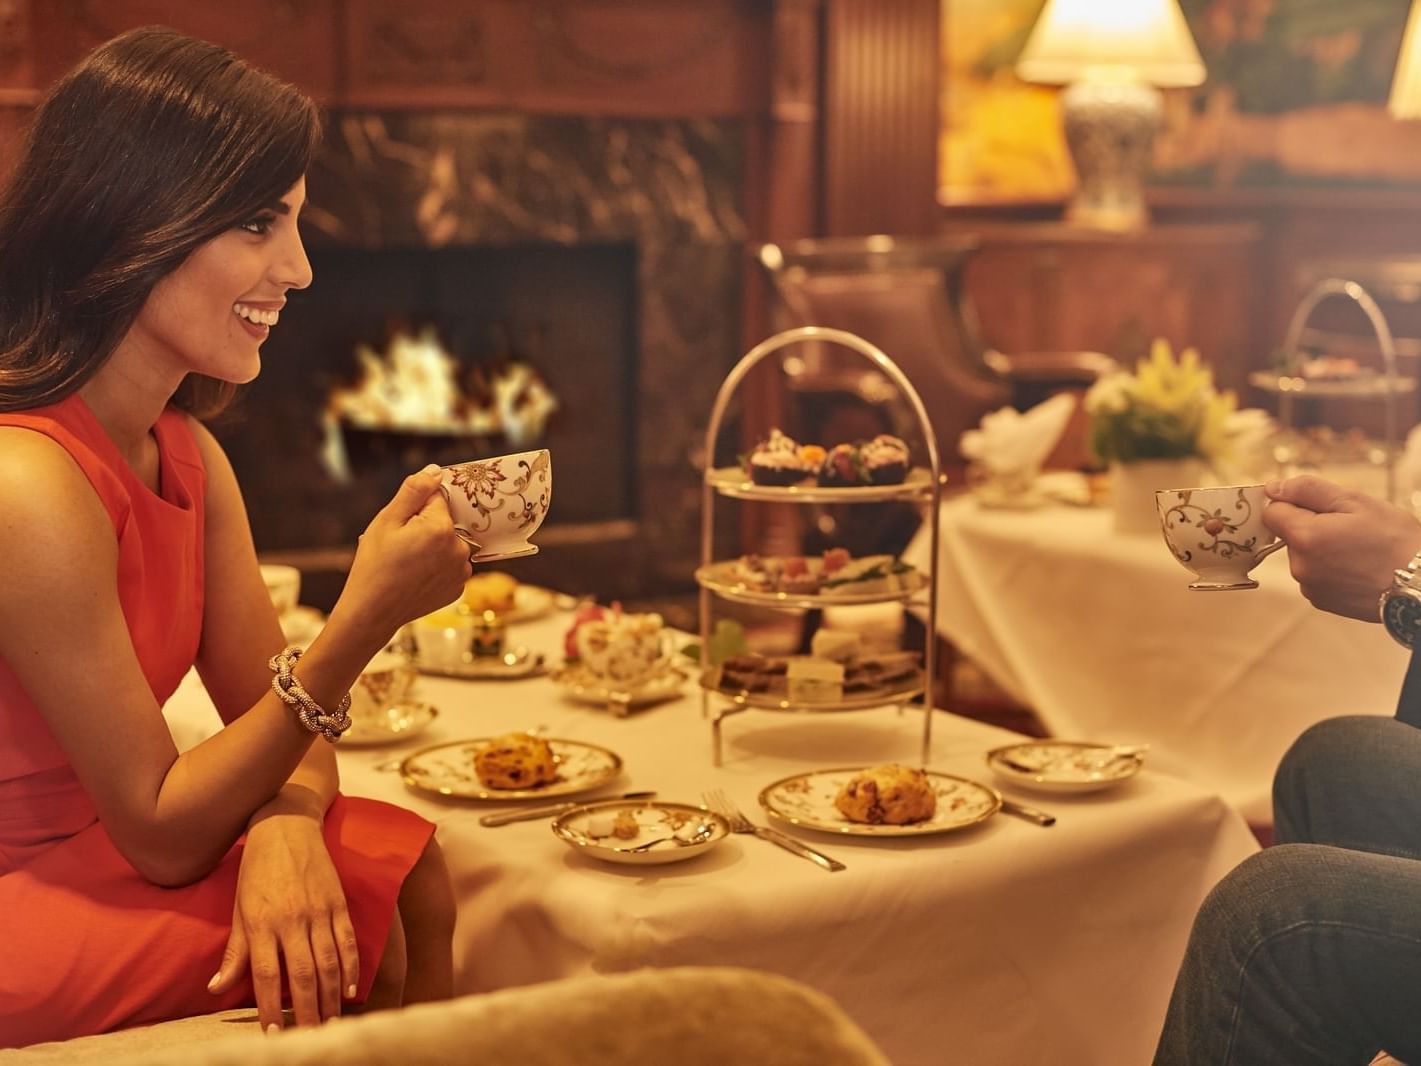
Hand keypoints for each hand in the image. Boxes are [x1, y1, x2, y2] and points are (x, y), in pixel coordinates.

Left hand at [207, 814, 358, 1030]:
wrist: (286, 825)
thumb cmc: (256, 869)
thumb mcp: (239, 908)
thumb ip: (235, 951)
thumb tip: (217, 988)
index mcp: (262, 923)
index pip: (266, 975)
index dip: (270, 1008)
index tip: (273, 1035)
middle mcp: (292, 919)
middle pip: (303, 974)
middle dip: (307, 1011)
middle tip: (310, 1038)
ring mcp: (319, 910)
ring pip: (329, 961)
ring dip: (331, 996)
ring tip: (331, 1022)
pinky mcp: (338, 902)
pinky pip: (349, 940)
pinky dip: (352, 967)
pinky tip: (351, 990)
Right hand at [339, 465, 469, 635]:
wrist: (372, 612)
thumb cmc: (374, 565)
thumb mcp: (387, 520)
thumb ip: (414, 491)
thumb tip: (437, 471)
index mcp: (442, 528)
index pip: (437, 498)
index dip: (416, 508)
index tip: (402, 525)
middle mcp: (460, 548)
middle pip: (445, 522)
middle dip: (424, 527)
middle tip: (400, 547)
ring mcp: (462, 570)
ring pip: (448, 543)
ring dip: (432, 547)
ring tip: (407, 563)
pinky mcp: (459, 587)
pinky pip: (449, 565)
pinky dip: (436, 567)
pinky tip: (416, 576)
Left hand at [1262, 475, 1420, 621]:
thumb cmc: (1395, 539)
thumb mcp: (1356, 501)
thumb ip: (1308, 490)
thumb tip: (1273, 488)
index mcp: (1304, 537)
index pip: (1272, 511)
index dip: (1293, 503)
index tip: (1321, 505)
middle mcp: (1299, 566)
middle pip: (1290, 534)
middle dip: (1313, 525)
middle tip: (1352, 527)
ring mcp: (1310, 587)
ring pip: (1304, 555)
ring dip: (1323, 548)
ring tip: (1360, 549)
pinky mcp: (1322, 601)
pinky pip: (1316, 575)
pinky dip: (1331, 568)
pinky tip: (1358, 567)